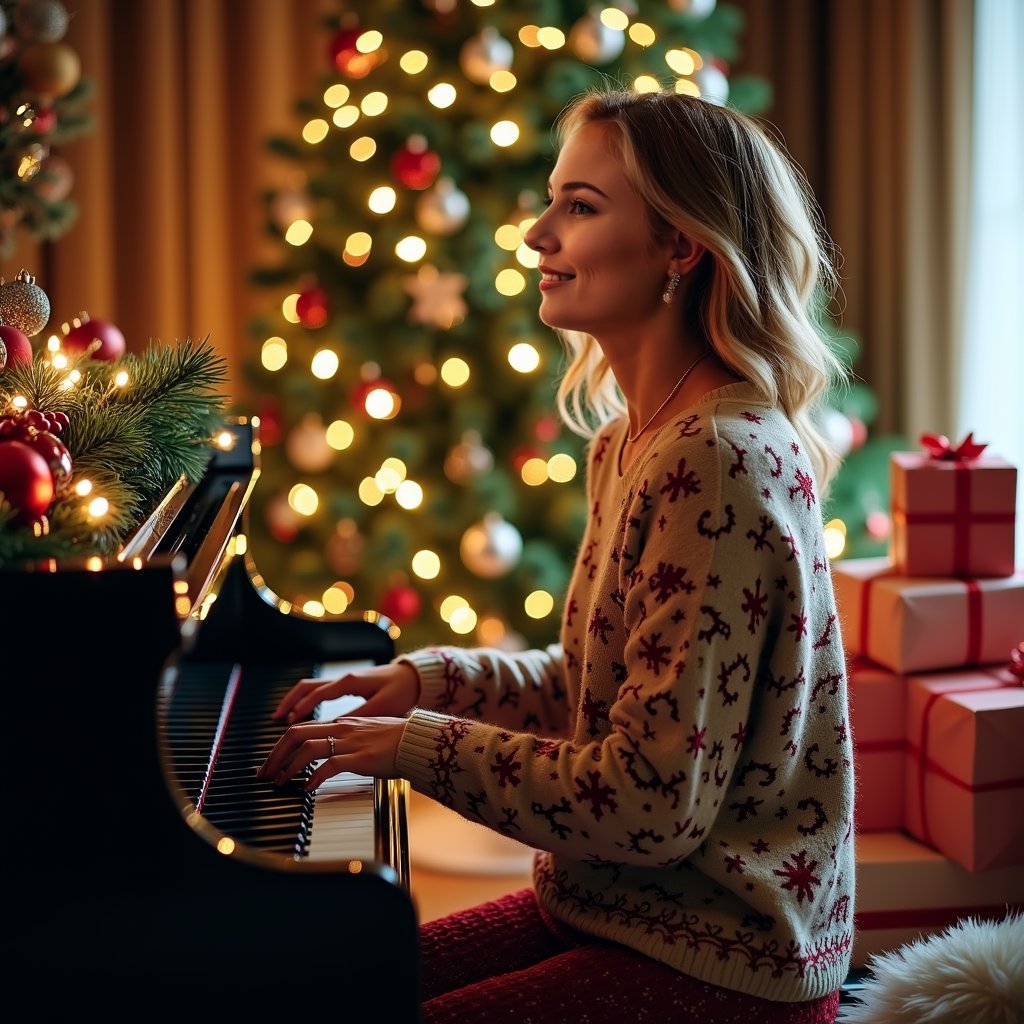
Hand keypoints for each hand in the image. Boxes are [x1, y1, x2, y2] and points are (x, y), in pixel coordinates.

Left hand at [256, 716, 407, 788]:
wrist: (418, 740)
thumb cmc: (396, 741)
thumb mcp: (366, 735)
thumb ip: (348, 742)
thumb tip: (331, 757)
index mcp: (341, 723)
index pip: (301, 729)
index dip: (281, 745)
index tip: (271, 762)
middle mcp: (341, 729)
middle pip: (296, 734)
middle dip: (275, 755)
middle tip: (264, 773)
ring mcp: (350, 742)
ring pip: (307, 748)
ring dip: (288, 766)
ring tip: (279, 782)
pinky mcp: (360, 757)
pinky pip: (330, 765)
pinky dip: (314, 776)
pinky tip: (307, 787)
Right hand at [271, 661, 420, 722]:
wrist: (415, 677)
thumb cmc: (402, 691)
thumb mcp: (381, 707)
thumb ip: (357, 718)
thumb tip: (333, 730)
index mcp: (349, 682)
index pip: (317, 694)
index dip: (301, 709)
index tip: (287, 724)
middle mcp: (342, 679)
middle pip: (306, 688)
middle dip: (288, 704)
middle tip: (274, 722)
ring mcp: (343, 681)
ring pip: (309, 688)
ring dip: (293, 702)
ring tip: (279, 719)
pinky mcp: (346, 686)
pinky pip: (317, 692)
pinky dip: (304, 702)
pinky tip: (301, 716)